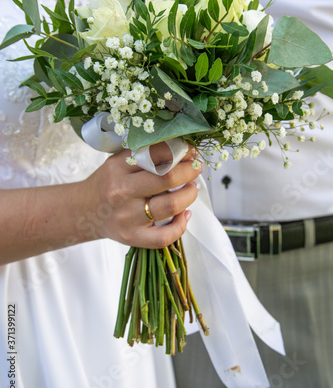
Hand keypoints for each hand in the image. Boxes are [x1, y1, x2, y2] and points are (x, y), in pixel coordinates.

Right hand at [82, 143, 201, 247]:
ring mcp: (128, 218)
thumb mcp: (118, 162)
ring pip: (170, 206)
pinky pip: (164, 237)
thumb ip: (145, 154)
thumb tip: (182, 149)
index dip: (180, 151)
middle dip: (189, 171)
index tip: (190, 151)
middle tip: (196, 168)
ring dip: (189, 195)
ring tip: (192, 188)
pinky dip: (181, 225)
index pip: (156, 154)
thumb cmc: (107, 183)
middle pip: (166, 178)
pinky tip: (184, 213)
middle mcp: (122, 193)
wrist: (84, 212)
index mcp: (118, 169)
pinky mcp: (132, 238)